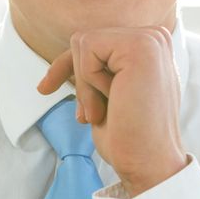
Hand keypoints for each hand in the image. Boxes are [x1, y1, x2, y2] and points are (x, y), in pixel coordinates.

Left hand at [37, 27, 187, 198]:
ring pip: (83, 43)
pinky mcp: (141, 46)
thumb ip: (94, 70)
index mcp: (149, 48)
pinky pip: (88, 48)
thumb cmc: (128, 136)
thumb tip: (64, 62)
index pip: (94, 43)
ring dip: (85, 85)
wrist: (147, 161)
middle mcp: (154, 37)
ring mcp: (151, 39)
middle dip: (78, 81)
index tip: (45, 88)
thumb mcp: (104, 94)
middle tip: (93, 115)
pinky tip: (112, 101)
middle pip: (84, 40)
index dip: (66, 66)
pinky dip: (89, 81)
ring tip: (103, 111)